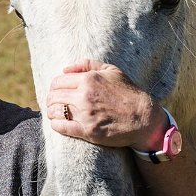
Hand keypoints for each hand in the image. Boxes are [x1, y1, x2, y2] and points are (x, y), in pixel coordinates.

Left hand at [45, 59, 168, 149]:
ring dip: (51, 112)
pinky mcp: (88, 131)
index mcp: (88, 80)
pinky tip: (57, 123)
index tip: (57, 92)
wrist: (144, 118)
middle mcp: (84, 96)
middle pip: (53, 97)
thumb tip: (65, 69)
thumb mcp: (111, 70)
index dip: (54, 87)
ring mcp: (85, 114)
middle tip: (54, 103)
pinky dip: (55, 124)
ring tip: (55, 113)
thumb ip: (87, 65)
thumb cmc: (128, 93)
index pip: (57, 82)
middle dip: (51, 100)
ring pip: (55, 111)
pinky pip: (61, 127)